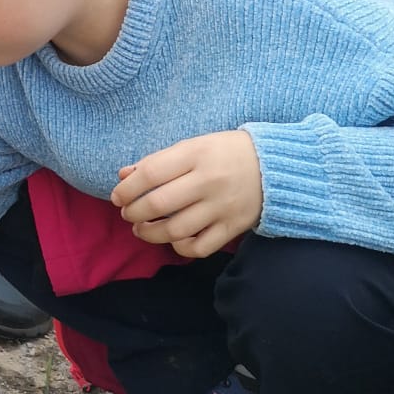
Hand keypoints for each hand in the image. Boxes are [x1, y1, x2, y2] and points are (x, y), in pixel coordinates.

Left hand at [111, 130, 262, 257]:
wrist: (275, 166)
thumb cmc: (225, 152)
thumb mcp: (193, 146)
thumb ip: (158, 161)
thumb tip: (124, 176)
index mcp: (195, 154)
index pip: (150, 174)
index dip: (127, 189)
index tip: (117, 197)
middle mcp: (208, 181)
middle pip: (158, 205)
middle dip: (134, 213)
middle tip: (128, 213)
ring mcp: (221, 207)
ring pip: (175, 231)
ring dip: (150, 233)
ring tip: (142, 228)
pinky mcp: (233, 227)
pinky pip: (199, 247)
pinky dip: (180, 248)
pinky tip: (172, 240)